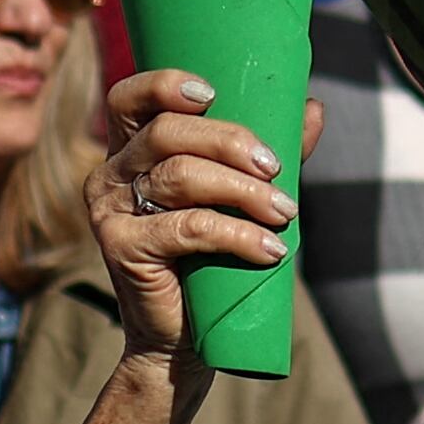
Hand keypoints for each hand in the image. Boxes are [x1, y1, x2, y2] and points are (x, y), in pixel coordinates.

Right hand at [84, 66, 292, 362]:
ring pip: (180, 176)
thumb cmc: (213, 261)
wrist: (186, 339)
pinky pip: (187, 227)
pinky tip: (270, 249)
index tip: (213, 91)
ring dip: (242, 191)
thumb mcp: (241, 197)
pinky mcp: (122, 247)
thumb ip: (267, 154)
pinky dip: (237, 235)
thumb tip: (313, 108)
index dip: (164, 84)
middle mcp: (110, 173)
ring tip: (284, 212)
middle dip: (229, 141)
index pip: (130, 97)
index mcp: (130, 151)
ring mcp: (110, 211)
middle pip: (166, 132)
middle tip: (275, 167)